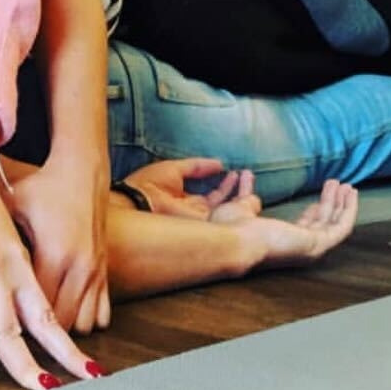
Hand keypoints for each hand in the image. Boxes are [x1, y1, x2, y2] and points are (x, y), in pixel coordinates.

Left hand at [9, 160, 110, 334]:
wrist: (82, 172)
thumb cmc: (41, 187)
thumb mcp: (11, 204)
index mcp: (52, 252)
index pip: (34, 307)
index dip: (14, 326)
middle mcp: (78, 267)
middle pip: (60, 325)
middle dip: (39, 337)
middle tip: (16, 340)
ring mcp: (95, 272)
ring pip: (83, 326)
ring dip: (63, 330)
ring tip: (40, 328)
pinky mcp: (105, 273)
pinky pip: (101, 316)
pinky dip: (84, 320)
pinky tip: (64, 314)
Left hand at [125, 157, 260, 221]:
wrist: (139, 201)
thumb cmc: (150, 183)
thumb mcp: (175, 169)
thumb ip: (198, 167)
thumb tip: (219, 163)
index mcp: (186, 199)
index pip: (210, 194)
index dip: (222, 183)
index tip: (234, 172)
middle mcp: (196, 212)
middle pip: (220, 202)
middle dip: (235, 190)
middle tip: (249, 175)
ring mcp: (201, 220)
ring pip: (225, 208)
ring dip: (238, 194)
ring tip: (251, 178)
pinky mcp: (204, 226)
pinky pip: (223, 216)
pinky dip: (237, 205)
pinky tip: (249, 193)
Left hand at [243, 179, 358, 270]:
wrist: (235, 241)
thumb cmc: (231, 228)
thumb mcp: (240, 207)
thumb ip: (248, 199)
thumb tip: (248, 184)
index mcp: (280, 241)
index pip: (302, 229)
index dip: (312, 213)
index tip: (316, 201)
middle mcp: (297, 247)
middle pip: (322, 225)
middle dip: (330, 205)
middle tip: (338, 187)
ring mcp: (308, 247)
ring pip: (333, 224)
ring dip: (341, 204)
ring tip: (346, 185)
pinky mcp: (317, 243)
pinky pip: (340, 227)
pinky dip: (348, 210)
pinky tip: (351, 194)